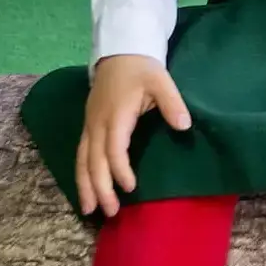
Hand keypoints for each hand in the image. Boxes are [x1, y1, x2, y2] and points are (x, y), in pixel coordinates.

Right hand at [75, 53, 192, 215]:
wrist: (119, 53)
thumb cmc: (142, 69)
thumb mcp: (161, 80)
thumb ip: (172, 102)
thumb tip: (184, 125)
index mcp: (116, 115)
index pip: (114, 148)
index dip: (120, 170)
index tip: (131, 188)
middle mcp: (97, 123)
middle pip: (94, 160)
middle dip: (100, 188)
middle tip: (110, 212)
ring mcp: (89, 125)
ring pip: (82, 160)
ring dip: (85, 186)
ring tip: (89, 210)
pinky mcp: (87, 126)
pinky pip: (80, 154)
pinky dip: (81, 174)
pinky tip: (85, 190)